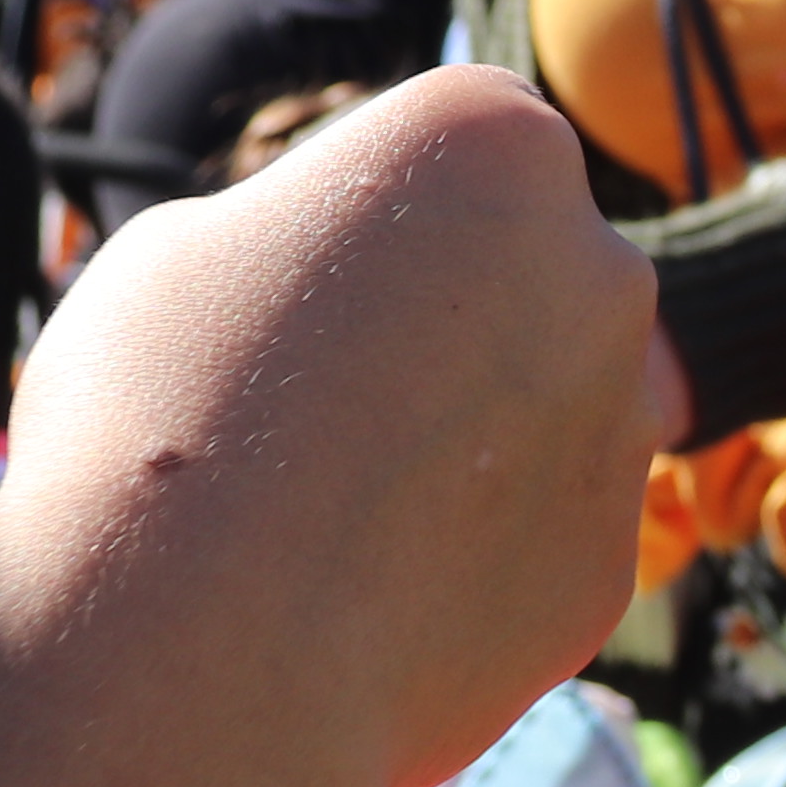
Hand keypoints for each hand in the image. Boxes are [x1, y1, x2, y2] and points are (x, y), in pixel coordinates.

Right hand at [0, 69, 656, 786]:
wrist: (205, 647)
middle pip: (526, 276)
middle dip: (447, 325)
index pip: (457, 144)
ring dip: (469, 444)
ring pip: (545, 414)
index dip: (368, 210)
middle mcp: (602, 267)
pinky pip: (536, 544)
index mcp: (495, 140)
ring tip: (325, 513)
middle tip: (310, 404)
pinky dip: (468, 564)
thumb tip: (353, 282)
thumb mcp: (186, 249)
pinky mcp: (609, 566)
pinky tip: (361, 599)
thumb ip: (312, 238)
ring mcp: (625, 426)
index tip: (290, 279)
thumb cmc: (160, 406)